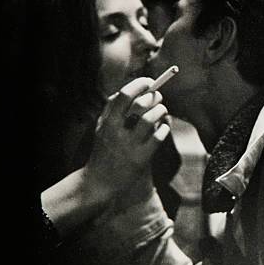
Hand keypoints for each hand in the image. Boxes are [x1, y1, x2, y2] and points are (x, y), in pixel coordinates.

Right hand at [85, 77, 169, 204]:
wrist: (99, 182)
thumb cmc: (104, 150)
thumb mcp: (102, 128)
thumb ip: (113, 109)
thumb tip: (135, 90)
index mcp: (107, 122)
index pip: (124, 94)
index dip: (139, 84)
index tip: (149, 82)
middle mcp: (117, 132)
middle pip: (140, 104)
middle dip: (154, 96)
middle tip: (159, 96)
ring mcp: (129, 145)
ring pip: (150, 118)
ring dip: (161, 110)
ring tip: (162, 111)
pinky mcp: (141, 158)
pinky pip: (158, 136)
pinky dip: (165, 128)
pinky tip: (164, 127)